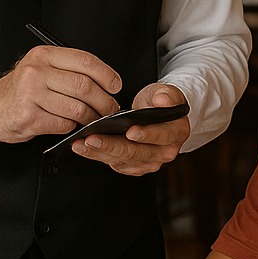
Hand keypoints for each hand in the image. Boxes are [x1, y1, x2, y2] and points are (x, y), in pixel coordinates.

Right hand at [0, 45, 120, 143]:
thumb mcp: (41, 68)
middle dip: (104, 101)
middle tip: (110, 108)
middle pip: (84, 86)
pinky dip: (73, 127)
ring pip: (77, 108)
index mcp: (44, 55)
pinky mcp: (29, 117)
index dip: (106, 74)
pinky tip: (71, 124)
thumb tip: (105, 81)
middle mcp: (37, 72)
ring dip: (91, 117)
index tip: (115, 85)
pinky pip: (64, 123)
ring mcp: (31, 94)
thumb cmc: (21, 89)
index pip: (85, 61)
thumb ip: (68, 69)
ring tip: (93, 118)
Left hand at [71, 83, 190, 175]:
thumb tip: (162, 100)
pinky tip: (84, 148)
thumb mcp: (166, 92)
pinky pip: (115, 163)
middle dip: (112, 146)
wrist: (158, 115)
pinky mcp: (134, 166)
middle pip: (136, 152)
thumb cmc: (160, 103)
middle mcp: (165, 152)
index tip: (130, 131)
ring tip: (81, 143)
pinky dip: (98, 156)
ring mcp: (149, 162)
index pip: (161, 135)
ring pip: (122, 160)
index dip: (146, 134)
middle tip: (92, 139)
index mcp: (176, 133)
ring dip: (99, 153)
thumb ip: (167, 95)